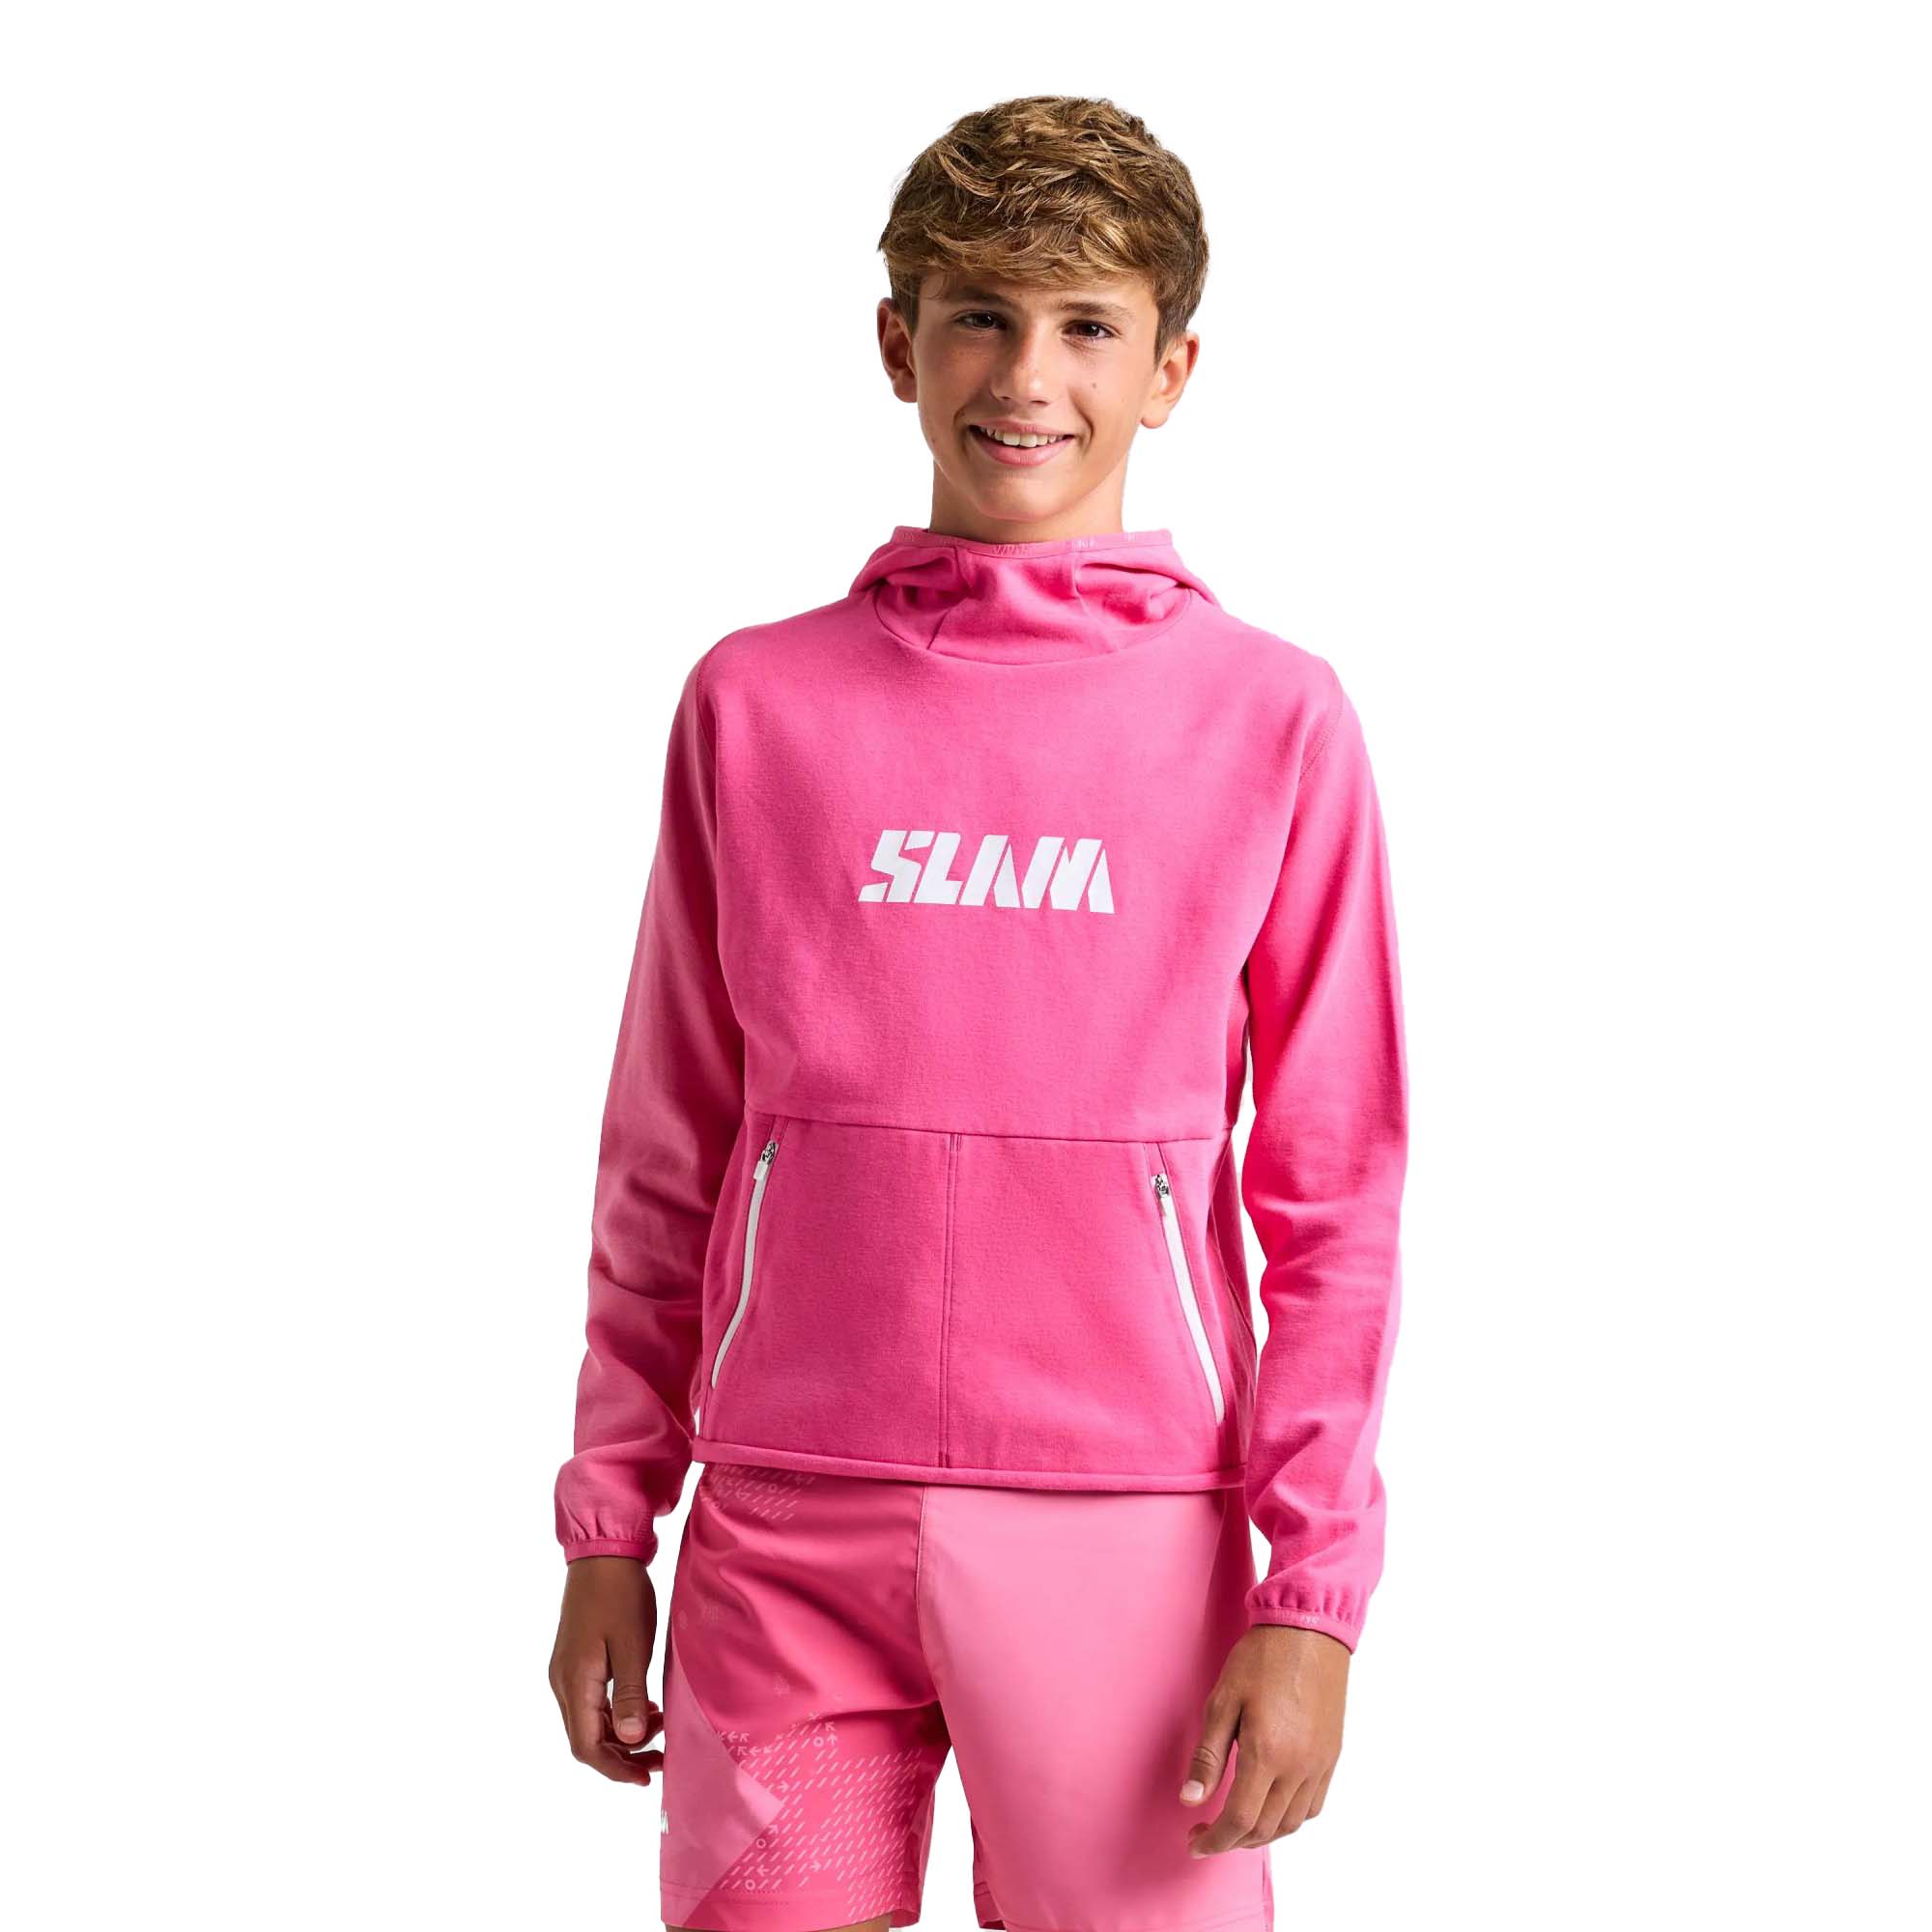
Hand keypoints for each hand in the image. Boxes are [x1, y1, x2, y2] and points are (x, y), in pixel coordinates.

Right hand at [548, 1555, 661, 1785]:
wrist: (602, 1552)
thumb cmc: (620, 1594)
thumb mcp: (632, 1644)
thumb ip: (630, 1693)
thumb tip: (628, 1740)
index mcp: (575, 1682)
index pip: (586, 1746)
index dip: (615, 1769)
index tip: (647, 1777)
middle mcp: (564, 1683)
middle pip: (587, 1739)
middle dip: (623, 1754)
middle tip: (662, 1757)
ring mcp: (568, 1672)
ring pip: (591, 1721)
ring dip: (622, 1732)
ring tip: (661, 1724)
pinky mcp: (577, 1661)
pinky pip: (593, 1701)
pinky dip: (617, 1712)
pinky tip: (645, 1704)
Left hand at [1179, 1625, 1347, 1852]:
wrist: (1308, 1629)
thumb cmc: (1260, 1659)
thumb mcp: (1222, 1701)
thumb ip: (1208, 1756)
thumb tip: (1191, 1800)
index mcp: (1267, 1754)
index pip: (1240, 1820)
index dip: (1215, 1840)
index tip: (1194, 1842)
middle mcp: (1298, 1767)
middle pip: (1265, 1829)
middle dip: (1232, 1840)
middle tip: (1206, 1832)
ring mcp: (1319, 1764)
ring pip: (1291, 1824)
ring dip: (1261, 1834)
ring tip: (1235, 1825)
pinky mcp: (1331, 1756)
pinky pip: (1312, 1806)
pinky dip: (1289, 1819)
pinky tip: (1270, 1807)